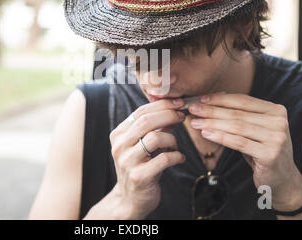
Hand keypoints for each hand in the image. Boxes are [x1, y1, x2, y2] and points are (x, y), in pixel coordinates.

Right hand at [109, 98, 186, 218]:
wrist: (130, 199)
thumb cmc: (140, 166)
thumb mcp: (142, 144)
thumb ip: (154, 127)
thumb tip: (173, 107)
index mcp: (118, 134)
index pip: (140, 112)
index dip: (162, 105)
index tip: (178, 103)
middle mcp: (120, 146)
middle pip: (147, 121)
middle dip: (169, 115)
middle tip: (182, 117)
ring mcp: (128, 162)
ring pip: (156, 138)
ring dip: (172, 139)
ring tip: (175, 146)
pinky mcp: (140, 177)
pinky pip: (164, 159)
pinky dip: (177, 156)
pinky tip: (179, 158)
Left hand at [187, 93, 301, 210]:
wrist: (281, 179)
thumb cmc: (261, 150)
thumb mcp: (254, 130)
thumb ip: (239, 116)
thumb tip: (207, 104)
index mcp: (276, 110)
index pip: (243, 100)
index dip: (220, 99)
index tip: (201, 98)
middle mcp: (279, 122)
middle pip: (237, 113)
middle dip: (211, 111)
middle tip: (192, 109)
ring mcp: (276, 138)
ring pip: (236, 127)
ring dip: (212, 123)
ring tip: (195, 122)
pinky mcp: (270, 154)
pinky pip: (238, 143)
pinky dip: (220, 137)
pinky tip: (206, 133)